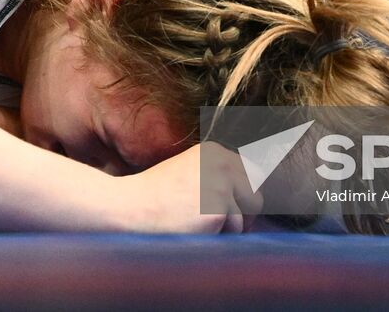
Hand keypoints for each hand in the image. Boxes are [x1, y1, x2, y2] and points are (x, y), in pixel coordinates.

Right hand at [116, 143, 260, 233]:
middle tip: (217, 225)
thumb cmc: (157, 200)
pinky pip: (233, 230)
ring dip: (229, 228)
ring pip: (247, 216)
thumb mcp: (191, 176)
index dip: (244, 198)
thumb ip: (219, 180)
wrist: (130, 209)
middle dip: (243, 214)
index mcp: (215, 151)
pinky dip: (218, 237)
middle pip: (257, 196)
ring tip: (198, 225)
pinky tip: (193, 229)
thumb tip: (258, 198)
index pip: (254, 175)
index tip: (227, 211)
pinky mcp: (218, 205)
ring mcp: (221, 182)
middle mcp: (222, 161)